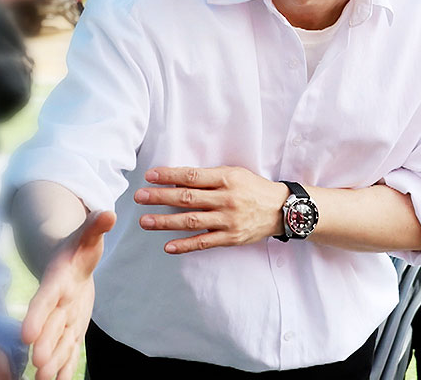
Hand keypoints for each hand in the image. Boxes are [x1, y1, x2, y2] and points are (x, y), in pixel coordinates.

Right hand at [22, 211, 114, 379]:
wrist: (70, 261)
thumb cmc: (78, 247)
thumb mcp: (88, 235)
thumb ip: (96, 225)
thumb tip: (109, 212)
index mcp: (57, 281)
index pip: (44, 299)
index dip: (35, 316)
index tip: (25, 335)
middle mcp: (56, 303)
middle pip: (48, 325)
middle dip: (43, 345)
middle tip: (37, 364)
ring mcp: (63, 317)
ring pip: (57, 341)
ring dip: (52, 361)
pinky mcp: (71, 327)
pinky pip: (68, 348)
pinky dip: (64, 365)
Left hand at [134, 166, 287, 253]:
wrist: (281, 209)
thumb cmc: (253, 188)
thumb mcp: (235, 174)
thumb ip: (209, 177)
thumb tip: (177, 178)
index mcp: (226, 179)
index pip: (191, 176)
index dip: (169, 175)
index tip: (149, 175)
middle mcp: (226, 199)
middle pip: (187, 198)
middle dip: (160, 197)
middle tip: (139, 197)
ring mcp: (228, 220)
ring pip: (191, 221)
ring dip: (165, 222)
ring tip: (145, 221)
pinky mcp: (230, 238)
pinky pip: (204, 242)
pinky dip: (185, 245)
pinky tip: (167, 246)